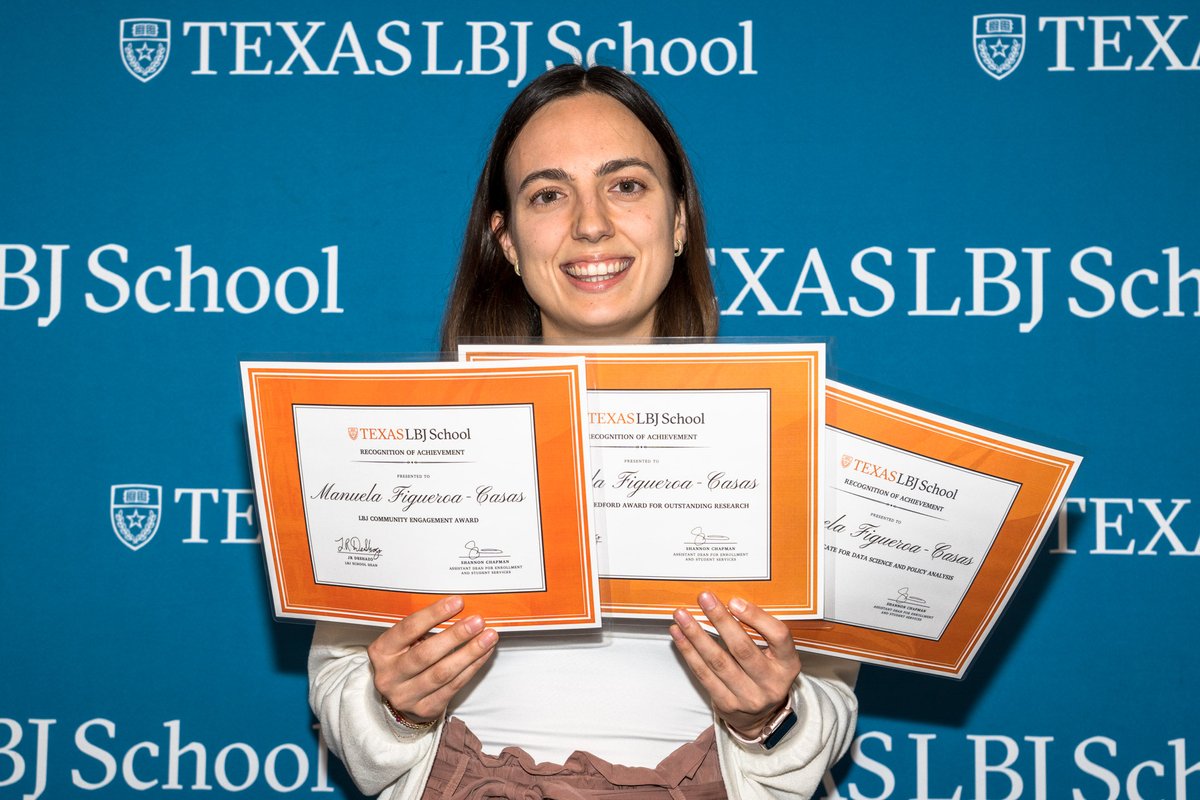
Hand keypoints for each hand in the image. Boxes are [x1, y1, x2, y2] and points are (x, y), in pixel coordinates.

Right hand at [367, 595, 498, 723]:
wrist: (400, 696)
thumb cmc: (405, 659)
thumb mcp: (403, 642)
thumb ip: (423, 628)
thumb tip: (458, 607)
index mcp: (381, 651)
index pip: (408, 629)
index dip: (434, 614)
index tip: (458, 602)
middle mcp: (389, 676)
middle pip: (426, 654)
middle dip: (456, 636)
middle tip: (477, 621)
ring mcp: (406, 696)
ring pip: (443, 673)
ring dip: (470, 653)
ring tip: (488, 637)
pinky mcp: (425, 708)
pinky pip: (454, 686)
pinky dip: (472, 668)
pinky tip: (484, 654)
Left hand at [669, 592, 799, 737]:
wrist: (760, 717)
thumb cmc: (765, 674)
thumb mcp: (776, 655)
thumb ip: (761, 632)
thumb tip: (730, 603)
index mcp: (788, 664)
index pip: (778, 636)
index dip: (756, 617)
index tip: (734, 601)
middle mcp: (771, 683)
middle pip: (742, 649)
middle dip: (720, 620)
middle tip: (704, 599)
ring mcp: (748, 697)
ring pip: (718, 661)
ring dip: (696, 635)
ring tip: (682, 615)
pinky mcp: (726, 704)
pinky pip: (703, 674)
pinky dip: (688, 651)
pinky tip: (679, 634)